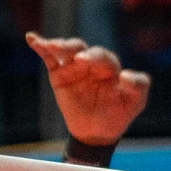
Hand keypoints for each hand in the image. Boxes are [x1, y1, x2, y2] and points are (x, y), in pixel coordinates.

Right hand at [28, 34, 148, 145]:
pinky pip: (49, 59)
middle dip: (75, 50)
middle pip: (81, 49)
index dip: (95, 57)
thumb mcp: (135, 102)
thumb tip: (126, 75)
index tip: (84, 62)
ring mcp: (74, 67)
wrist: (97, 132)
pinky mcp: (58, 75)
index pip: (102, 57)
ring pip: (66, 51)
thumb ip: (138, 86)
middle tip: (72, 58)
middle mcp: (91, 63)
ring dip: (58, 45)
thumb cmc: (118, 113)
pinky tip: (32, 38)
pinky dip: (40, 47)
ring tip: (50, 45)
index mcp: (110, 67)